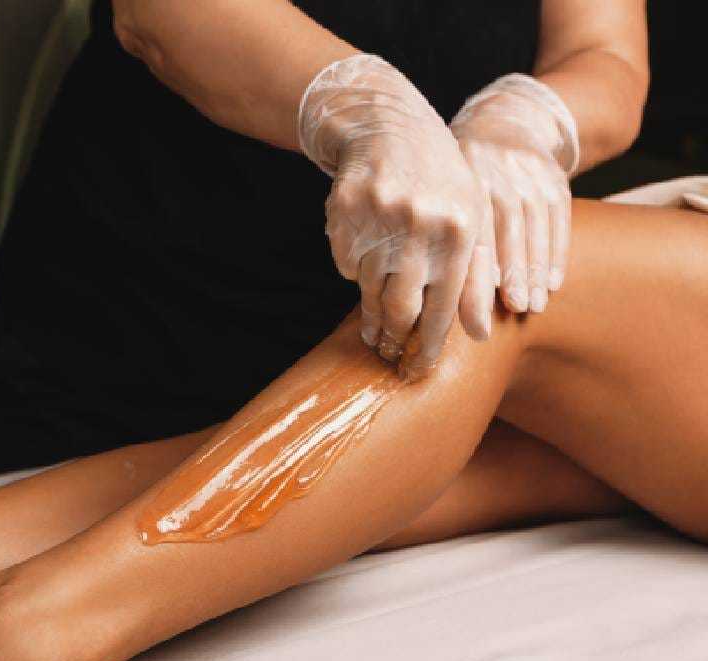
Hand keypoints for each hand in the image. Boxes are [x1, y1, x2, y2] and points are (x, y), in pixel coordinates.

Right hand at [299, 55, 492, 378]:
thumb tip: (478, 334)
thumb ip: (476, 277)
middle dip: (393, 339)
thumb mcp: (471, 220)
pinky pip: (346, 263)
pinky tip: (364, 261)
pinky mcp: (344, 213)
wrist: (390, 127)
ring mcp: (377, 218)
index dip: (428, 346)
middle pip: (400, 307)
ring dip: (371, 315)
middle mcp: (419, 226)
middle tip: (388, 355)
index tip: (417, 371)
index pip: (443, 307)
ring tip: (373, 331)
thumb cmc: (441, 181)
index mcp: (458, 231)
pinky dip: (354, 270)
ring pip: (369, 290)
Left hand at [450, 74, 578, 312]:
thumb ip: (430, 230)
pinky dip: (557, 253)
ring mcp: (529, 171)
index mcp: (461, 176)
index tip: (483, 301)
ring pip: (536, 226)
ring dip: (536, 270)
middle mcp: (496, 171)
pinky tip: (552, 283)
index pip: (470, 229)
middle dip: (513, 274)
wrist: (501, 121)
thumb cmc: (453, 173)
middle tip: (515, 310)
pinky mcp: (553, 175)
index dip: (478, 267)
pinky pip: (559, 218)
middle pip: (507, 228)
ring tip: (532, 306)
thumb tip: (417, 290)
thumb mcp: (436, 187)